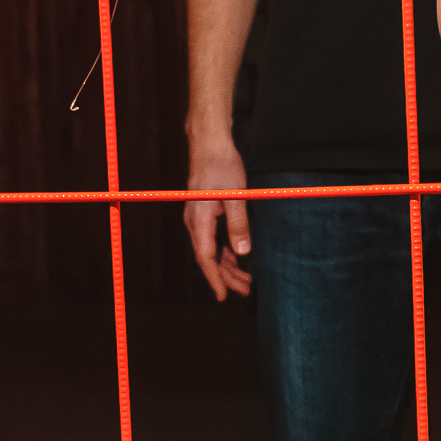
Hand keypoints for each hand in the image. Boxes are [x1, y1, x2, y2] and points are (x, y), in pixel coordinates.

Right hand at [185, 132, 253, 299]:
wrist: (209, 144)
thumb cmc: (222, 166)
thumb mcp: (236, 196)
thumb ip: (239, 225)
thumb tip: (242, 252)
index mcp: (199, 220)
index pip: (205, 257)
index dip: (215, 279)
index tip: (223, 296)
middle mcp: (194, 222)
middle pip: (208, 258)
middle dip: (226, 276)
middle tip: (245, 290)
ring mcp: (197, 218)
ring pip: (211, 249)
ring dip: (227, 265)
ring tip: (245, 279)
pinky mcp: (204, 213)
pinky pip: (212, 239)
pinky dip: (225, 251)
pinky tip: (237, 258)